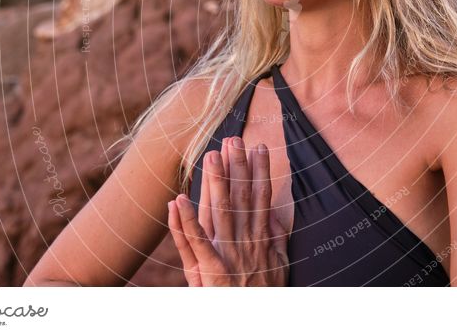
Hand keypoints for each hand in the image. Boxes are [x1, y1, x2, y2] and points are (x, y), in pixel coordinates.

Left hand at [167, 136, 289, 285]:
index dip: (260, 172)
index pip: (261, 199)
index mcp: (261, 241)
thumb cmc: (263, 298)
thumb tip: (276, 214)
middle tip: (233, 139)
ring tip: (212, 155)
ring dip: (215, 182)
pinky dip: (186, 222)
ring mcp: (228, 257)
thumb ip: (276, 241)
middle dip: (238, 167)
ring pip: (220, 212)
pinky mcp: (210, 273)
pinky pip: (195, 244)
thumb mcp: (279, 269)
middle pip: (242, 198)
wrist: (254, 324)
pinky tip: (178, 201)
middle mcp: (246, 244)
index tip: (260, 148)